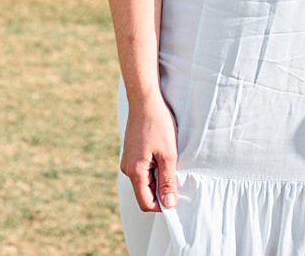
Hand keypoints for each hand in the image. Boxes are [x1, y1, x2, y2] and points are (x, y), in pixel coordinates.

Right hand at [122, 90, 178, 210]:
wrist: (145, 99)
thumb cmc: (157, 124)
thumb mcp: (168, 154)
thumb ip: (168, 181)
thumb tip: (168, 204)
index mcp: (134, 171)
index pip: (145, 202)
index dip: (162, 205)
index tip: (176, 196)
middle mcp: (127, 168)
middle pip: (145, 192)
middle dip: (161, 190)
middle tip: (177, 175)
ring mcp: (128, 160)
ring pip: (145, 180)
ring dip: (159, 177)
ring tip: (170, 161)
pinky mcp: (132, 152)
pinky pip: (143, 169)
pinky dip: (155, 168)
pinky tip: (163, 154)